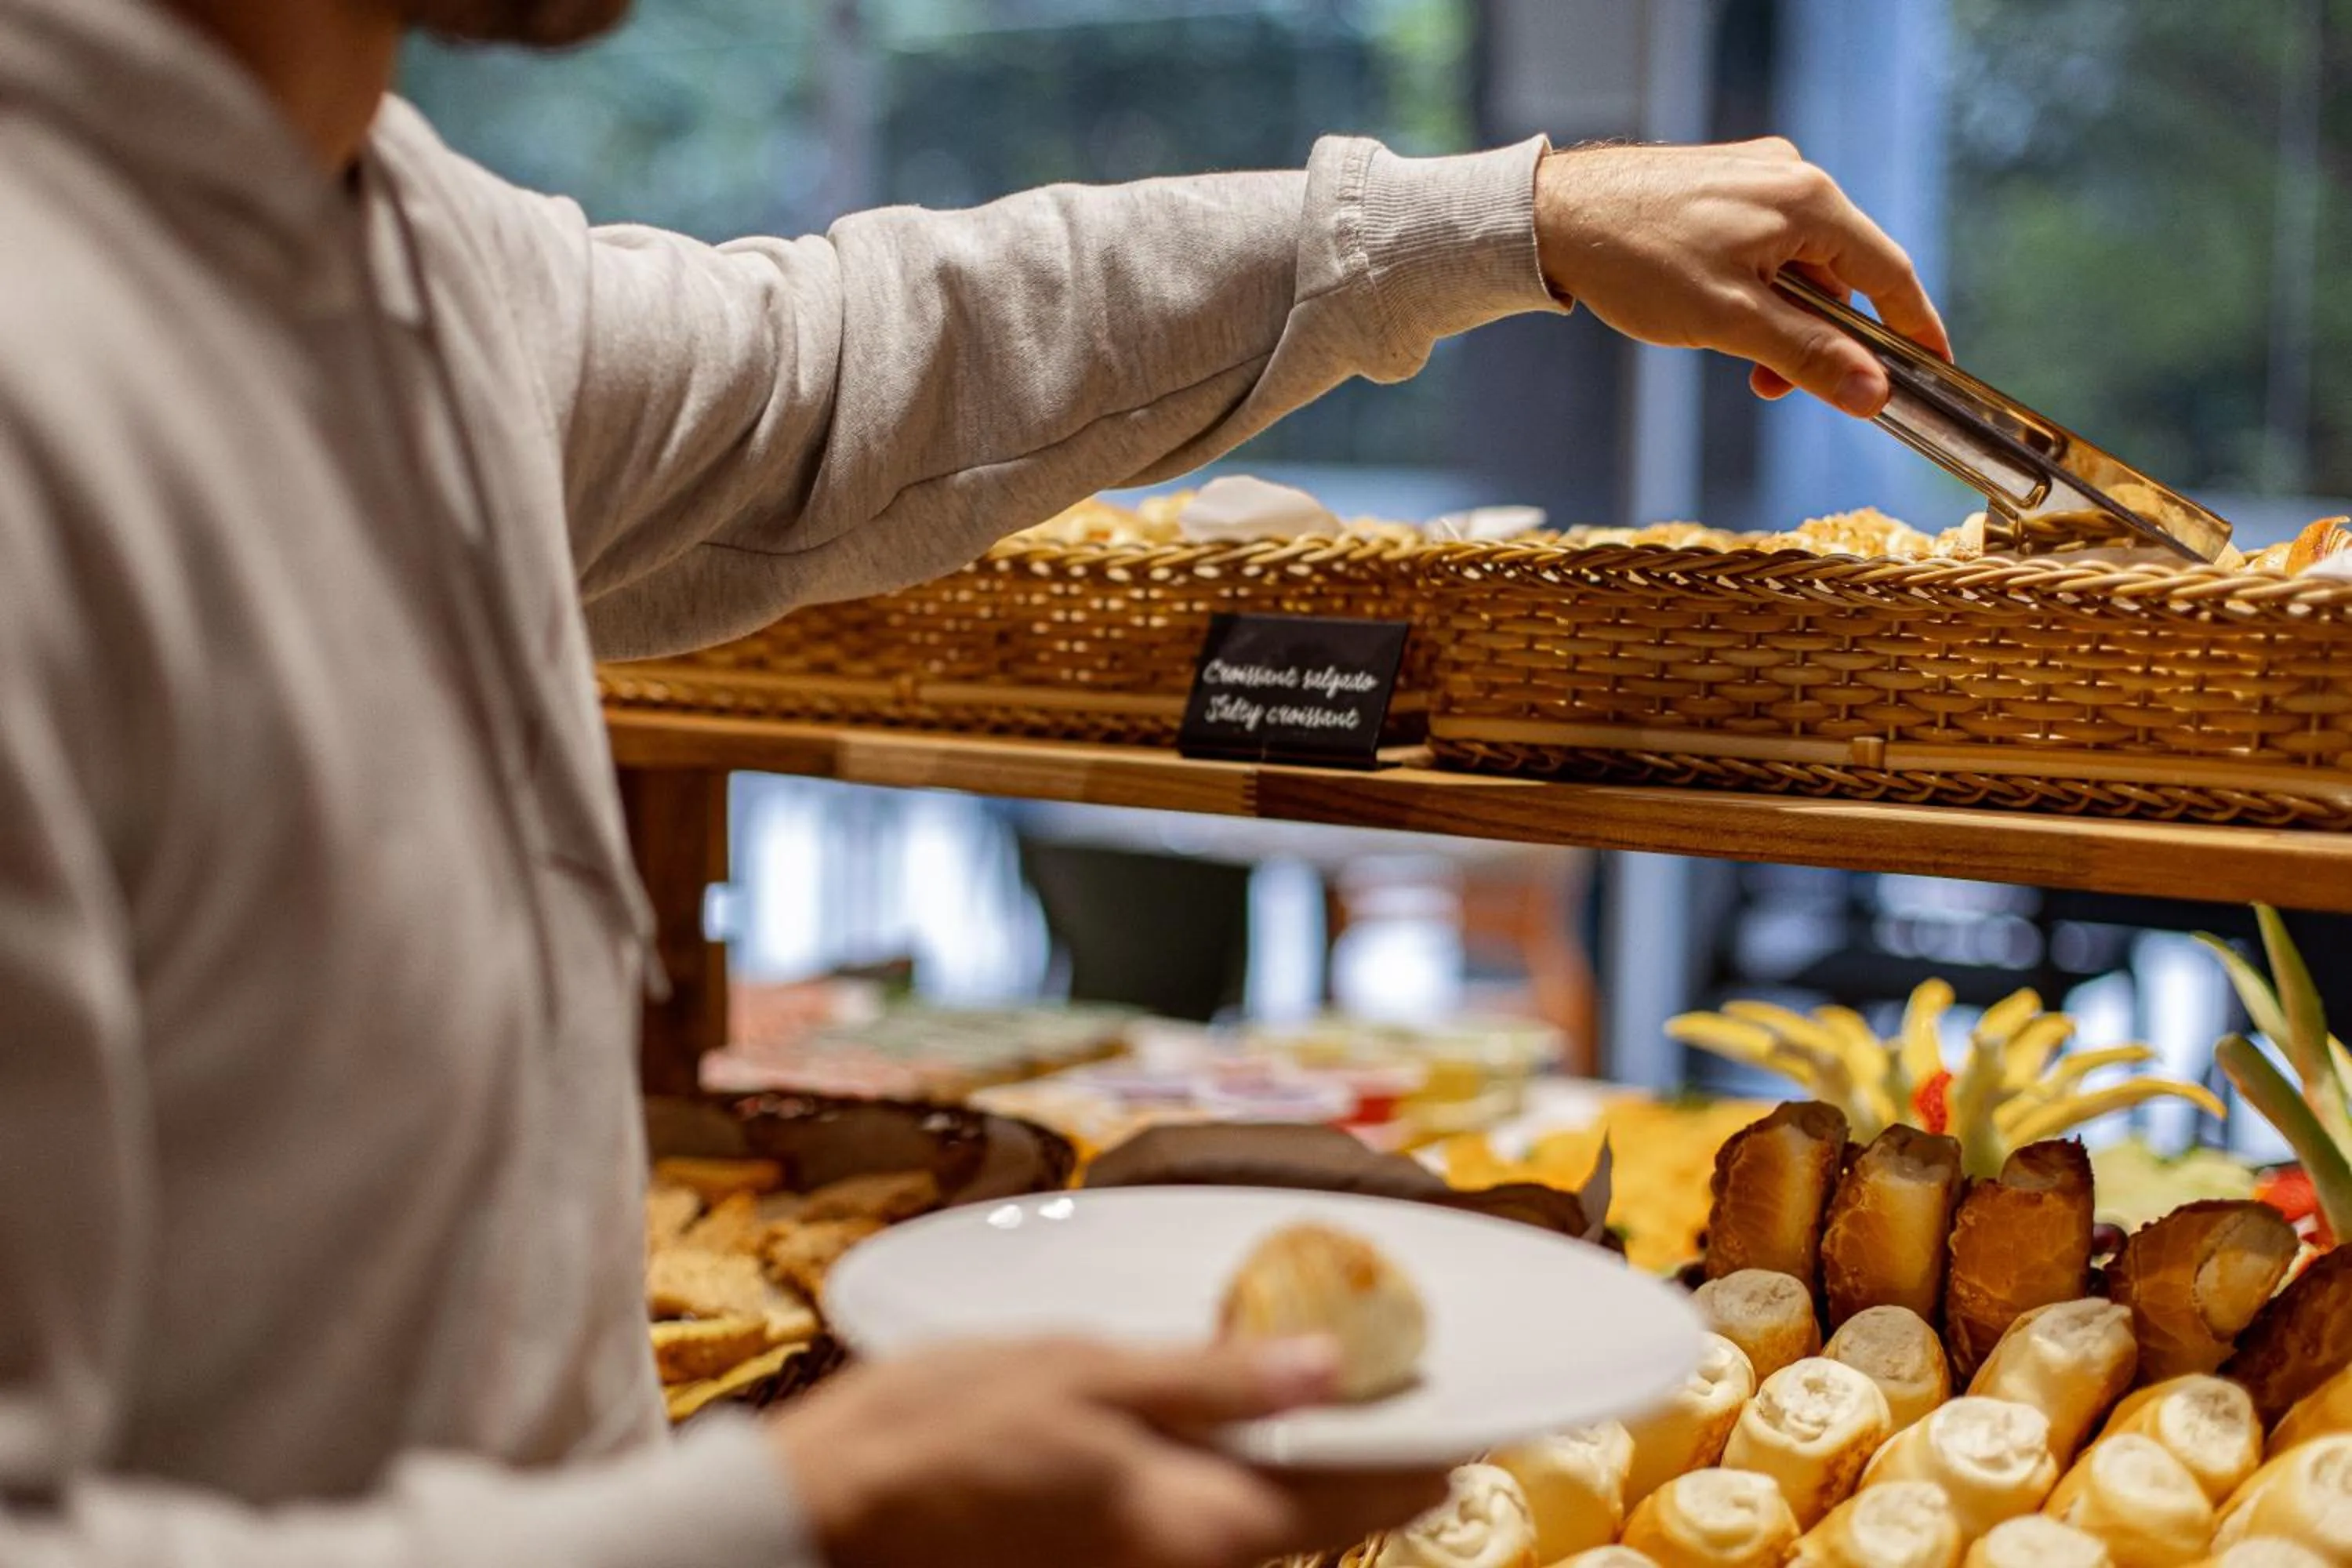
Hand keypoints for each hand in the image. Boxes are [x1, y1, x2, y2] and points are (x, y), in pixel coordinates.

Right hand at [770, 1337, 1448, 1567]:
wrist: (828, 1516)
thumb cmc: (943, 1430)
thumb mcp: (1083, 1372)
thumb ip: (1212, 1380)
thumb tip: (1331, 1368)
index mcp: (1198, 1521)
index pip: (1354, 1495)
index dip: (1424, 1453)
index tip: (1479, 1421)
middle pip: (1315, 1521)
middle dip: (1373, 1470)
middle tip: (1416, 1414)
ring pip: (1260, 1529)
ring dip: (1306, 1479)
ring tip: (1331, 1413)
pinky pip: (1201, 1532)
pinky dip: (1235, 1486)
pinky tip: (1227, 1438)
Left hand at [1533, 137, 1949, 416]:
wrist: (1553, 217)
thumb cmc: (1638, 262)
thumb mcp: (1731, 322)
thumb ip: (1807, 358)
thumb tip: (1873, 394)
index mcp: (1810, 202)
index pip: (1889, 274)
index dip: (1915, 328)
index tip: (1932, 369)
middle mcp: (1792, 178)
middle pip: (1841, 274)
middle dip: (1819, 338)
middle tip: (1774, 386)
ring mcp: (1756, 177)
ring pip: (1799, 266)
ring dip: (1781, 320)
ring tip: (1735, 355)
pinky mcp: (1724, 186)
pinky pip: (1765, 248)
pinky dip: (1756, 292)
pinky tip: (1716, 314)